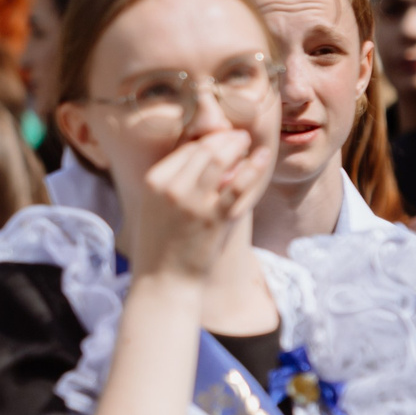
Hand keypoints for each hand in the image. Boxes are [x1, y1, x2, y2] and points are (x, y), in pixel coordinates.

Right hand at [127, 127, 264, 281]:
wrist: (164, 279)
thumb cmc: (163, 242)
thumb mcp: (157, 205)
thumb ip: (176, 179)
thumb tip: (207, 153)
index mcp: (154, 181)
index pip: (186, 148)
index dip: (209, 138)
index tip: (224, 136)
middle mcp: (170, 188)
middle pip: (204, 149)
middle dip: (226, 137)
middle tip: (241, 135)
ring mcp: (192, 203)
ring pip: (220, 160)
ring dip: (238, 146)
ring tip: (248, 142)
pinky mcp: (214, 218)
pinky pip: (238, 185)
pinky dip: (253, 167)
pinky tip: (262, 157)